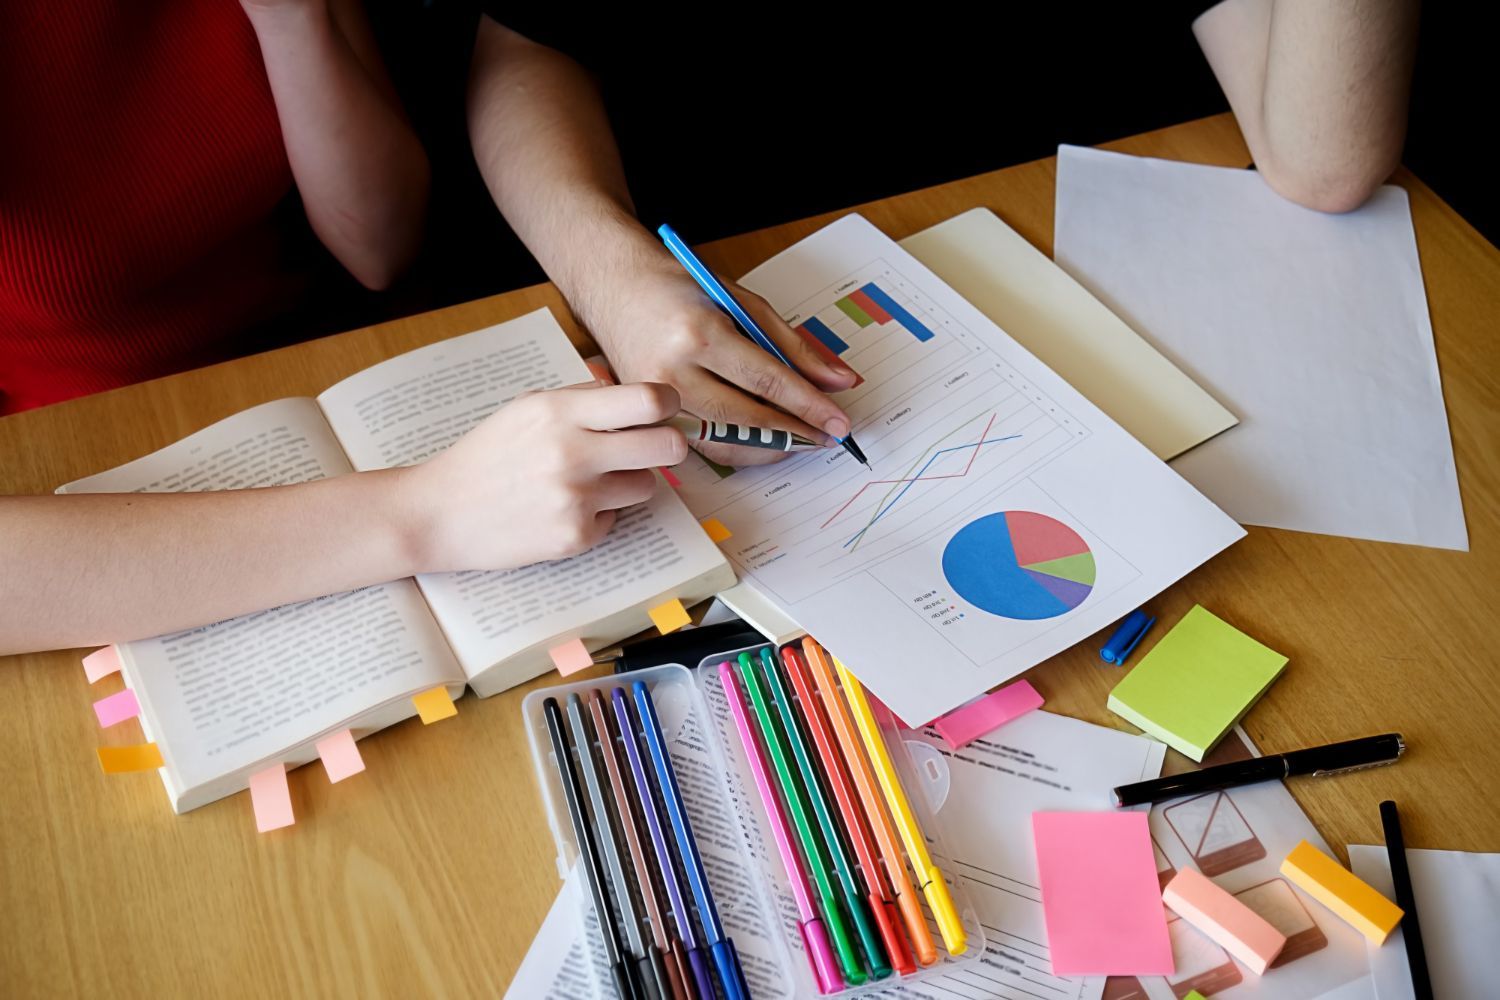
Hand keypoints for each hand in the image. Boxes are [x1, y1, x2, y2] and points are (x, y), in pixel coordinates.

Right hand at [396, 381, 686, 572]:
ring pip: (647, 485)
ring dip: (629, 481)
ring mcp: (575, 499)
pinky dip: (598, 514)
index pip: (649, 400)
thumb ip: (583, 397)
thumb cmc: (487, 455)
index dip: (669, 404)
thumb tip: (638, 394)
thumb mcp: (528, 407)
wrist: (440, 512)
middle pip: (667, 446)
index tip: (665, 409)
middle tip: (653, 447)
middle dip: (668, 445)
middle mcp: (572, 453)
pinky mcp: (575, 537)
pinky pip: (616, 519)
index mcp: (560, 412)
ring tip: (590, 480)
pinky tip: (562, 508)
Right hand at [588, 254, 859, 466]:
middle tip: (827, 437)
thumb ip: (792, 346)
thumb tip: (837, 381)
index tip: (839, 423)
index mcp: (699, 334)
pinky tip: (762, 439)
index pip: (767, 381)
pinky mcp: (644, 416)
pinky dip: (737, 447)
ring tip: (800, 439)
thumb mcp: (741, 302)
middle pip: (746, 419)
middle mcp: (672, 371)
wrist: (613, 286)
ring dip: (768, 446)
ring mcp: (654, 399)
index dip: (809, 406)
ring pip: (723, 442)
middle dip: (794, 432)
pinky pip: (700, 445)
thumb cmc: (677, 287)